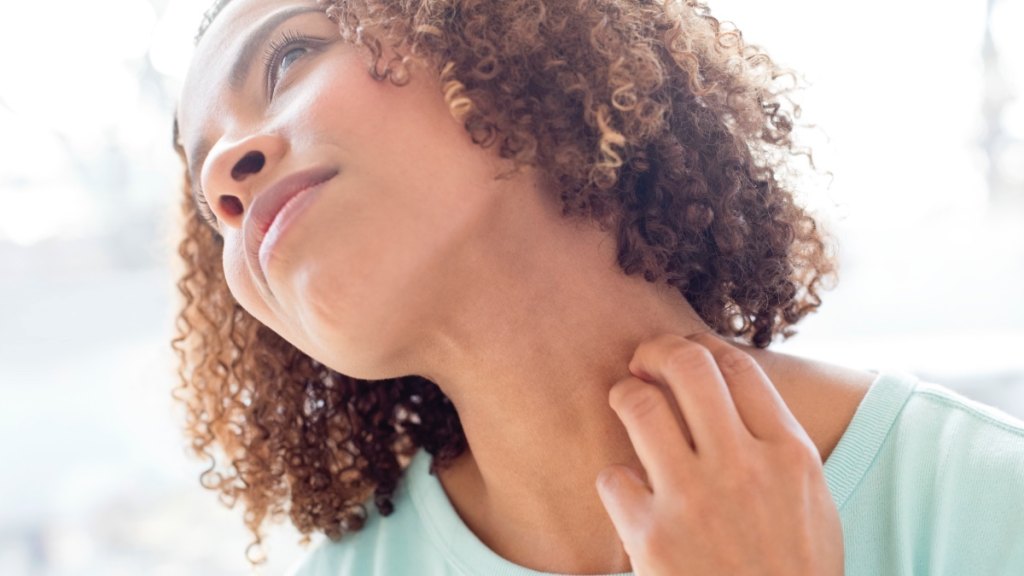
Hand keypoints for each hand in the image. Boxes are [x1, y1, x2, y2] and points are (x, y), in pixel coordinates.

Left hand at [596, 332, 843, 574]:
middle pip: (686, 366)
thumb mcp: (813, 503)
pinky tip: (626, 494)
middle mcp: (742, 466)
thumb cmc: (793, 573)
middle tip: (641, 362)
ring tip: (623, 403)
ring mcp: (694, 499)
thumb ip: (780, 447)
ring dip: (624, 395)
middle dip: (655, 351)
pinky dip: (614, 480)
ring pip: (638, 405)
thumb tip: (739, 394)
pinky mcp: (650, 536)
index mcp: (789, 455)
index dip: (702, 348)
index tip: (686, 355)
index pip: (737, 367)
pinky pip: (611, 475)